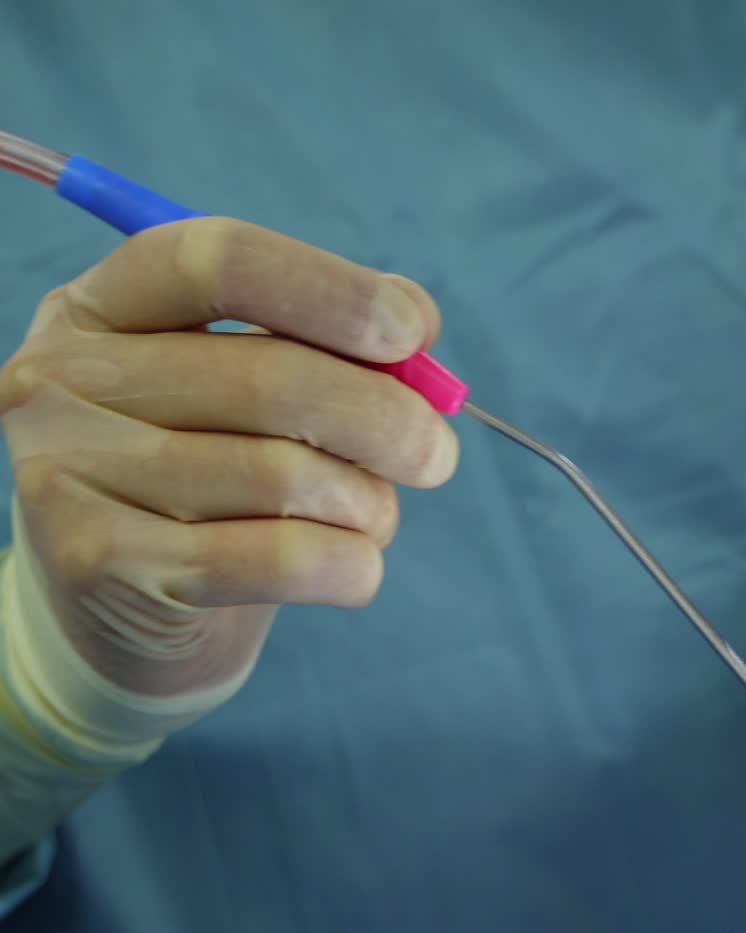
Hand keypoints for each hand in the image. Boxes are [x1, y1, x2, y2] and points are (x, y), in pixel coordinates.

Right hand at [0, 217, 454, 707]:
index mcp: (101, 307)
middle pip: (268, 376)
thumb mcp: (247, 402)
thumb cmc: (210, 488)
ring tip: (373, 519)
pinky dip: (349, 565)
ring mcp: (67, 471)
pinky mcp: (97, 564)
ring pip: (282, 476)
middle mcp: (63, 377)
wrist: (128, 614)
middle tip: (437, 456)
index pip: (220, 262)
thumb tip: (414, 325)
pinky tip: (356, 569)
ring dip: (367, 505)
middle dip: (385, 419)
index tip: (413, 333)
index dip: (333, 292)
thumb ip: (321, 350)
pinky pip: (276, 558)